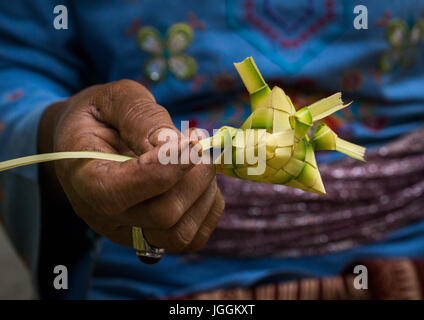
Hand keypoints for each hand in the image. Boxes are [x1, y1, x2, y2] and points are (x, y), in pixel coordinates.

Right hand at [38, 80, 224, 252]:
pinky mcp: (153, 238)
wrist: (88, 143)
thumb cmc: (100, 116)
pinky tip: (200, 180)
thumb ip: (139, 116)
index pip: (117, 192)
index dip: (163, 169)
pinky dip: (208, 207)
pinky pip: (193, 238)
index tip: (191, 141)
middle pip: (162, 215)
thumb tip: (174, 144)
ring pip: (180, 234)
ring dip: (204, 194)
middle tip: (197, 144)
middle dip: (193, 177)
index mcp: (83, 178)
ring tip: (198, 161)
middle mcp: (103, 216)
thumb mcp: (113, 98)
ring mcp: (129, 232)